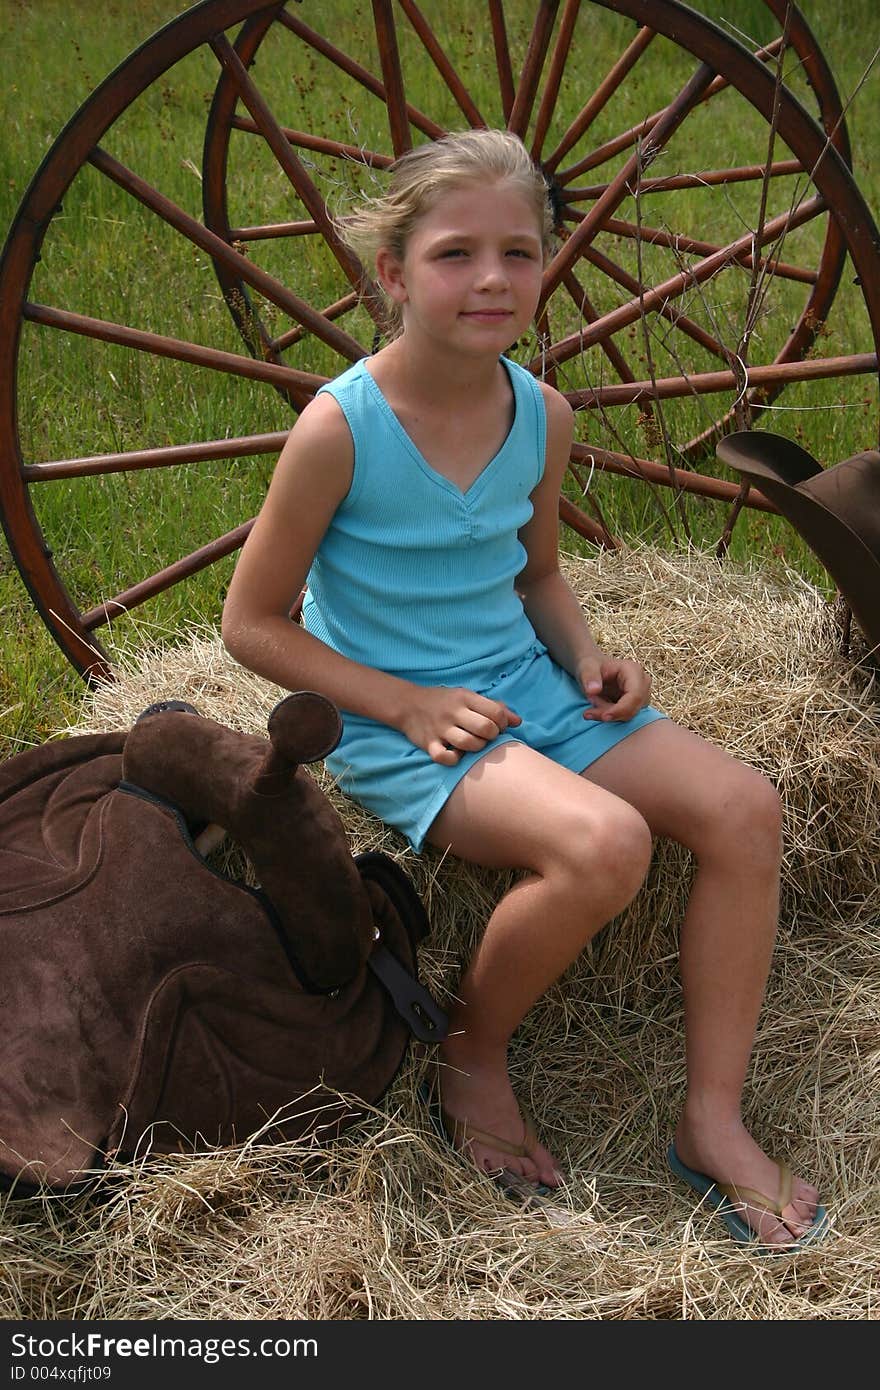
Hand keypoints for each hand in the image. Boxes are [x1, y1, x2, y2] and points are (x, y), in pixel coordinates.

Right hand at [399, 685, 521, 764]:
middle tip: (486, 737)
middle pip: (485, 728)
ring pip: (468, 743)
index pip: (496, 713)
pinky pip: (444, 757)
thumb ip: (493, 707)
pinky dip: (453, 759)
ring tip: (473, 745)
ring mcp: (440, 728)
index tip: (497, 727)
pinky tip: (456, 755)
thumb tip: (518, 722)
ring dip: (476, 748)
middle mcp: (453, 712)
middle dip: (492, 736)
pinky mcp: (428, 743)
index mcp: (466, 698)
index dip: (503, 724)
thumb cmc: (445, 702)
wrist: (408, 704)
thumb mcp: (468, 697)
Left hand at [578, 654, 650, 721]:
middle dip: (610, 713)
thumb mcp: (586, 667)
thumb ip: (588, 677)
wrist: (593, 669)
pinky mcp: (636, 705)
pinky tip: (597, 710)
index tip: (603, 717)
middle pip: (632, 708)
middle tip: (588, 711)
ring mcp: (642, 695)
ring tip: (592, 703)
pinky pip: (624, 717)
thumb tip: (593, 690)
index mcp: (634, 671)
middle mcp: (643, 683)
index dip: (621, 709)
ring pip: (628, 715)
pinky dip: (609, 717)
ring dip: (608, 714)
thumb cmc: (591, 665)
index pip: (635, 696)